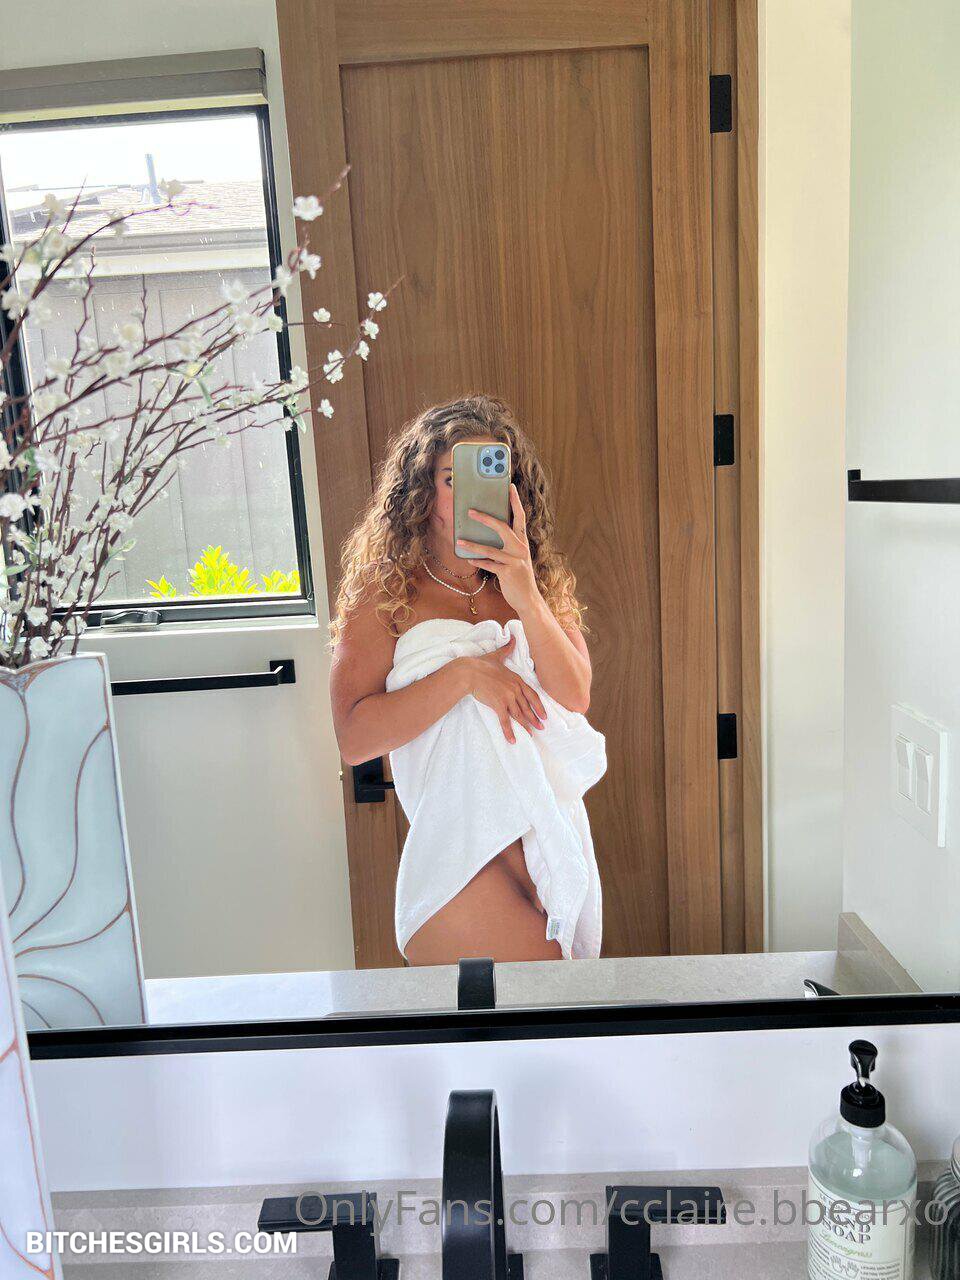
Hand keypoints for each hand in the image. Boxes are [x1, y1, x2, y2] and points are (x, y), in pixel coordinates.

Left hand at [456, 484, 538, 614]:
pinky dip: (478, 560)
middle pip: (503, 528)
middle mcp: (520, 548)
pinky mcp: (508, 573)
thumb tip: (488, 532)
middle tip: (470, 511)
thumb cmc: (519, 576)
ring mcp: (515, 560)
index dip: (515, 501)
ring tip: (459, 539)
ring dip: (473, 544)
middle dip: (486, 518)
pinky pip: (489, 564)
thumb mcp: (517, 557)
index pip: (520, 517)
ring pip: (490, 549)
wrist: (529, 599)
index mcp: (523, 542)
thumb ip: (507, 545)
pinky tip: (467, 557)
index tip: (509, 486)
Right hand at [459, 632, 545, 743]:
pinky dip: (509, 732)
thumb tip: (512, 638)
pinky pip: (505, 721)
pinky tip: (512, 740)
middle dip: (535, 719)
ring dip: (526, 726)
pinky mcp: (498, 705)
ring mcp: (507, 697)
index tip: (544, 715)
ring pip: (519, 715)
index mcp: (516, 680)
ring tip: (531, 735)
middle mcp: (515, 689)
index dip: (539, 706)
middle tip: (541, 728)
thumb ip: (507, 649)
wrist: (469, 672)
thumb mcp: (497, 655)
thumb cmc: (481, 664)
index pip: (532, 695)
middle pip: (528, 707)